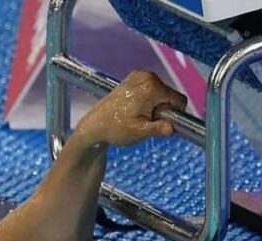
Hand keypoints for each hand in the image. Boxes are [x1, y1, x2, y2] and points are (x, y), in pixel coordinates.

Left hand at [74, 70, 188, 148]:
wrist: (94, 125)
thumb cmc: (114, 129)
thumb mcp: (139, 132)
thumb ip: (159, 129)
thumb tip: (172, 128)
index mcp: (151, 87)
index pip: (179, 100)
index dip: (174, 114)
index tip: (159, 122)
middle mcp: (147, 76)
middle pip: (169, 96)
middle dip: (162, 110)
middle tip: (143, 120)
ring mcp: (139, 76)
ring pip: (161, 94)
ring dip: (154, 107)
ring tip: (136, 116)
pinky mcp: (133, 78)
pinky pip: (151, 90)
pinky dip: (147, 101)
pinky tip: (133, 110)